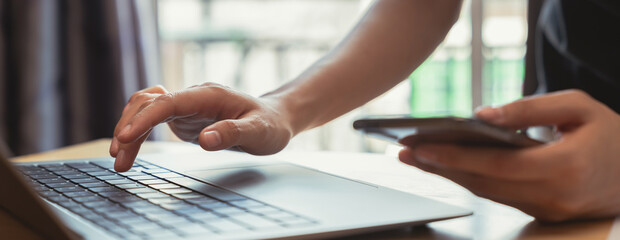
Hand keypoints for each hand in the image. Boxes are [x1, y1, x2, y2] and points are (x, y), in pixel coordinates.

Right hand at [109, 83, 293, 171]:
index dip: (145, 118)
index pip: (168, 102)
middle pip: (150, 103)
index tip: (126, 137)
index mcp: (209, 95)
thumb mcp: (259, 132)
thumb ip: (233, 133)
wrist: (274, 119)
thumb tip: (205, 139)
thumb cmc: (269, 124)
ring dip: (129, 129)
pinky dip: (138, 132)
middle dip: (130, 128)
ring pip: (146, 109)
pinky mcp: (183, 117)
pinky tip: (129, 148)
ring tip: (119, 159)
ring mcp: (186, 106)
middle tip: (119, 158)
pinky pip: (152, 119)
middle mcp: (193, 96)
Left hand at [399, 90, 619, 220]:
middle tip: (403, 152)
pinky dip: (470, 182)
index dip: (453, 155)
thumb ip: (529, 110)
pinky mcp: (541, 214)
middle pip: (481, 182)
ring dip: (448, 175)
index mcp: (562, 168)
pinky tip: (448, 168)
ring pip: (486, 193)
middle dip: (438, 167)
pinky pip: (498, 197)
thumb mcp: (578, 107)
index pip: (494, 164)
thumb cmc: (611, 135)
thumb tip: (483, 114)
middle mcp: (551, 196)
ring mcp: (546, 210)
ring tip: (416, 158)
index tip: (420, 146)